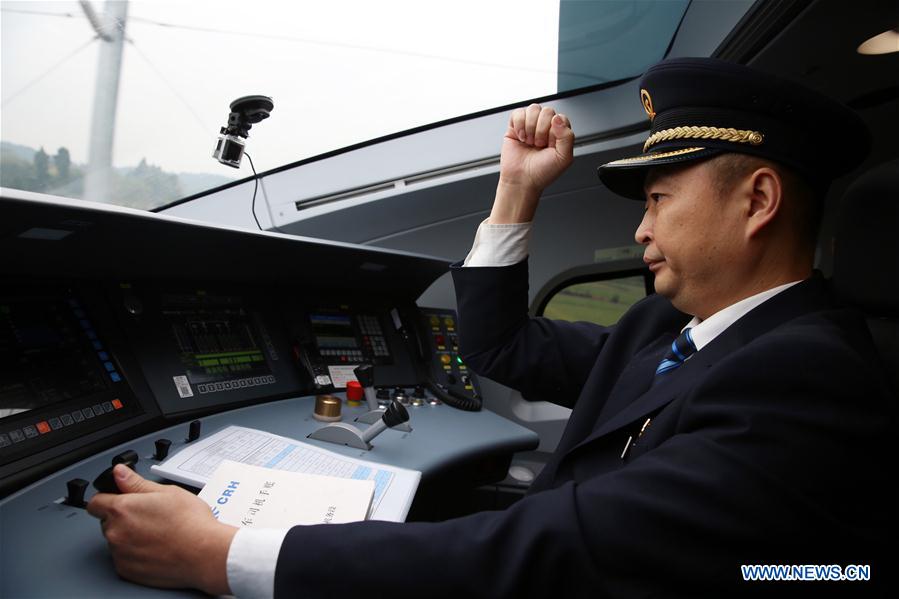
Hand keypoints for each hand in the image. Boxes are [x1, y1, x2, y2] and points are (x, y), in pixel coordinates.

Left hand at [87, 464, 236, 594]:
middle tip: (149, 516)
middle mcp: (115, 532)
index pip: (96, 502)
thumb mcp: (168, 492)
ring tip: (157, 533)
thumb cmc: (191, 523)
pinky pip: (123, 558)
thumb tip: (119, 472)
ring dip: (129, 536)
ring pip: (116, 540)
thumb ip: (136, 483)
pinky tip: (156, 547)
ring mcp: (120, 554)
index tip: (120, 500)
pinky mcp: (126, 571)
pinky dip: (135, 553)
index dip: (109, 498)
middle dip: (123, 517)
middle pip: (108, 521)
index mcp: (122, 509)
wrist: (205, 553)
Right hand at [490, 104, 573, 223]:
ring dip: (530, 127)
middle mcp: (546, 127)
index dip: (554, 130)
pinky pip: (518, 112)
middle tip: (538, 144)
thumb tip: (557, 118)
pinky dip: (519, 124)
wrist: (522, 180)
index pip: (560, 118)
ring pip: (533, 109)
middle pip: (547, 111)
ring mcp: (531, 125)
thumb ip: (567, 137)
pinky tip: (521, 137)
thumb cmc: (542, 172)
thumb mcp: (564, 158)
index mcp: (559, 133)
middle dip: (541, 129)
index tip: (550, 144)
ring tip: (529, 141)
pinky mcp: (516, 126)